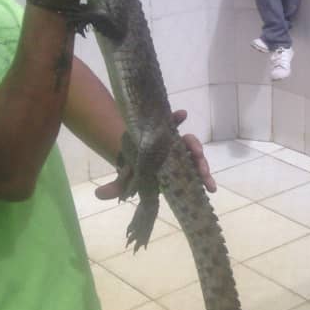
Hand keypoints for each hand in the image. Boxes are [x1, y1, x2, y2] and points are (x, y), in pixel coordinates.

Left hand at [94, 109, 215, 198]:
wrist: (143, 173)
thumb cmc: (135, 167)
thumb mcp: (126, 175)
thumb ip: (115, 184)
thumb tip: (99, 195)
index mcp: (160, 141)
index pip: (169, 125)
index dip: (174, 119)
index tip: (182, 114)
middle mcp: (174, 147)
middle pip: (188, 142)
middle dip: (195, 147)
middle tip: (198, 155)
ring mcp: (183, 158)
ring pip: (196, 156)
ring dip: (203, 165)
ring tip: (206, 179)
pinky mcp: (188, 170)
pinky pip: (199, 171)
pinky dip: (206, 178)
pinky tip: (210, 188)